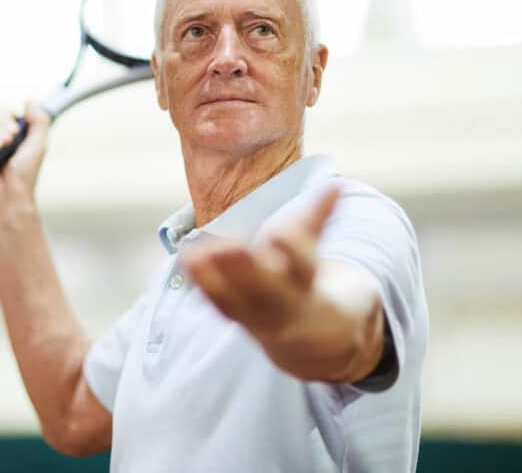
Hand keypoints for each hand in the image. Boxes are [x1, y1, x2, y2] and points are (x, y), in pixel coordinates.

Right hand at [0, 100, 50, 213]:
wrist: (12, 197)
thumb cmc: (25, 175)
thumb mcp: (38, 144)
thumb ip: (39, 120)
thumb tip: (28, 100)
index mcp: (7, 136)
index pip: (3, 113)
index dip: (9, 114)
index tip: (18, 128)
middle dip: (3, 122)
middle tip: (13, 138)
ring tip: (6, 145)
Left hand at [183, 185, 340, 345]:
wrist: (310, 338)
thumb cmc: (310, 281)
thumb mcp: (318, 252)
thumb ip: (321, 217)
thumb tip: (335, 183)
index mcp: (308, 284)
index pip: (302, 267)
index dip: (292, 251)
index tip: (278, 234)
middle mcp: (283, 305)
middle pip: (266, 291)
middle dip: (247, 270)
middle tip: (228, 244)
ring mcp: (256, 316)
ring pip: (235, 302)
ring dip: (214, 278)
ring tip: (196, 252)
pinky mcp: (234, 317)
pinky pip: (215, 303)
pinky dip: (200, 282)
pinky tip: (186, 258)